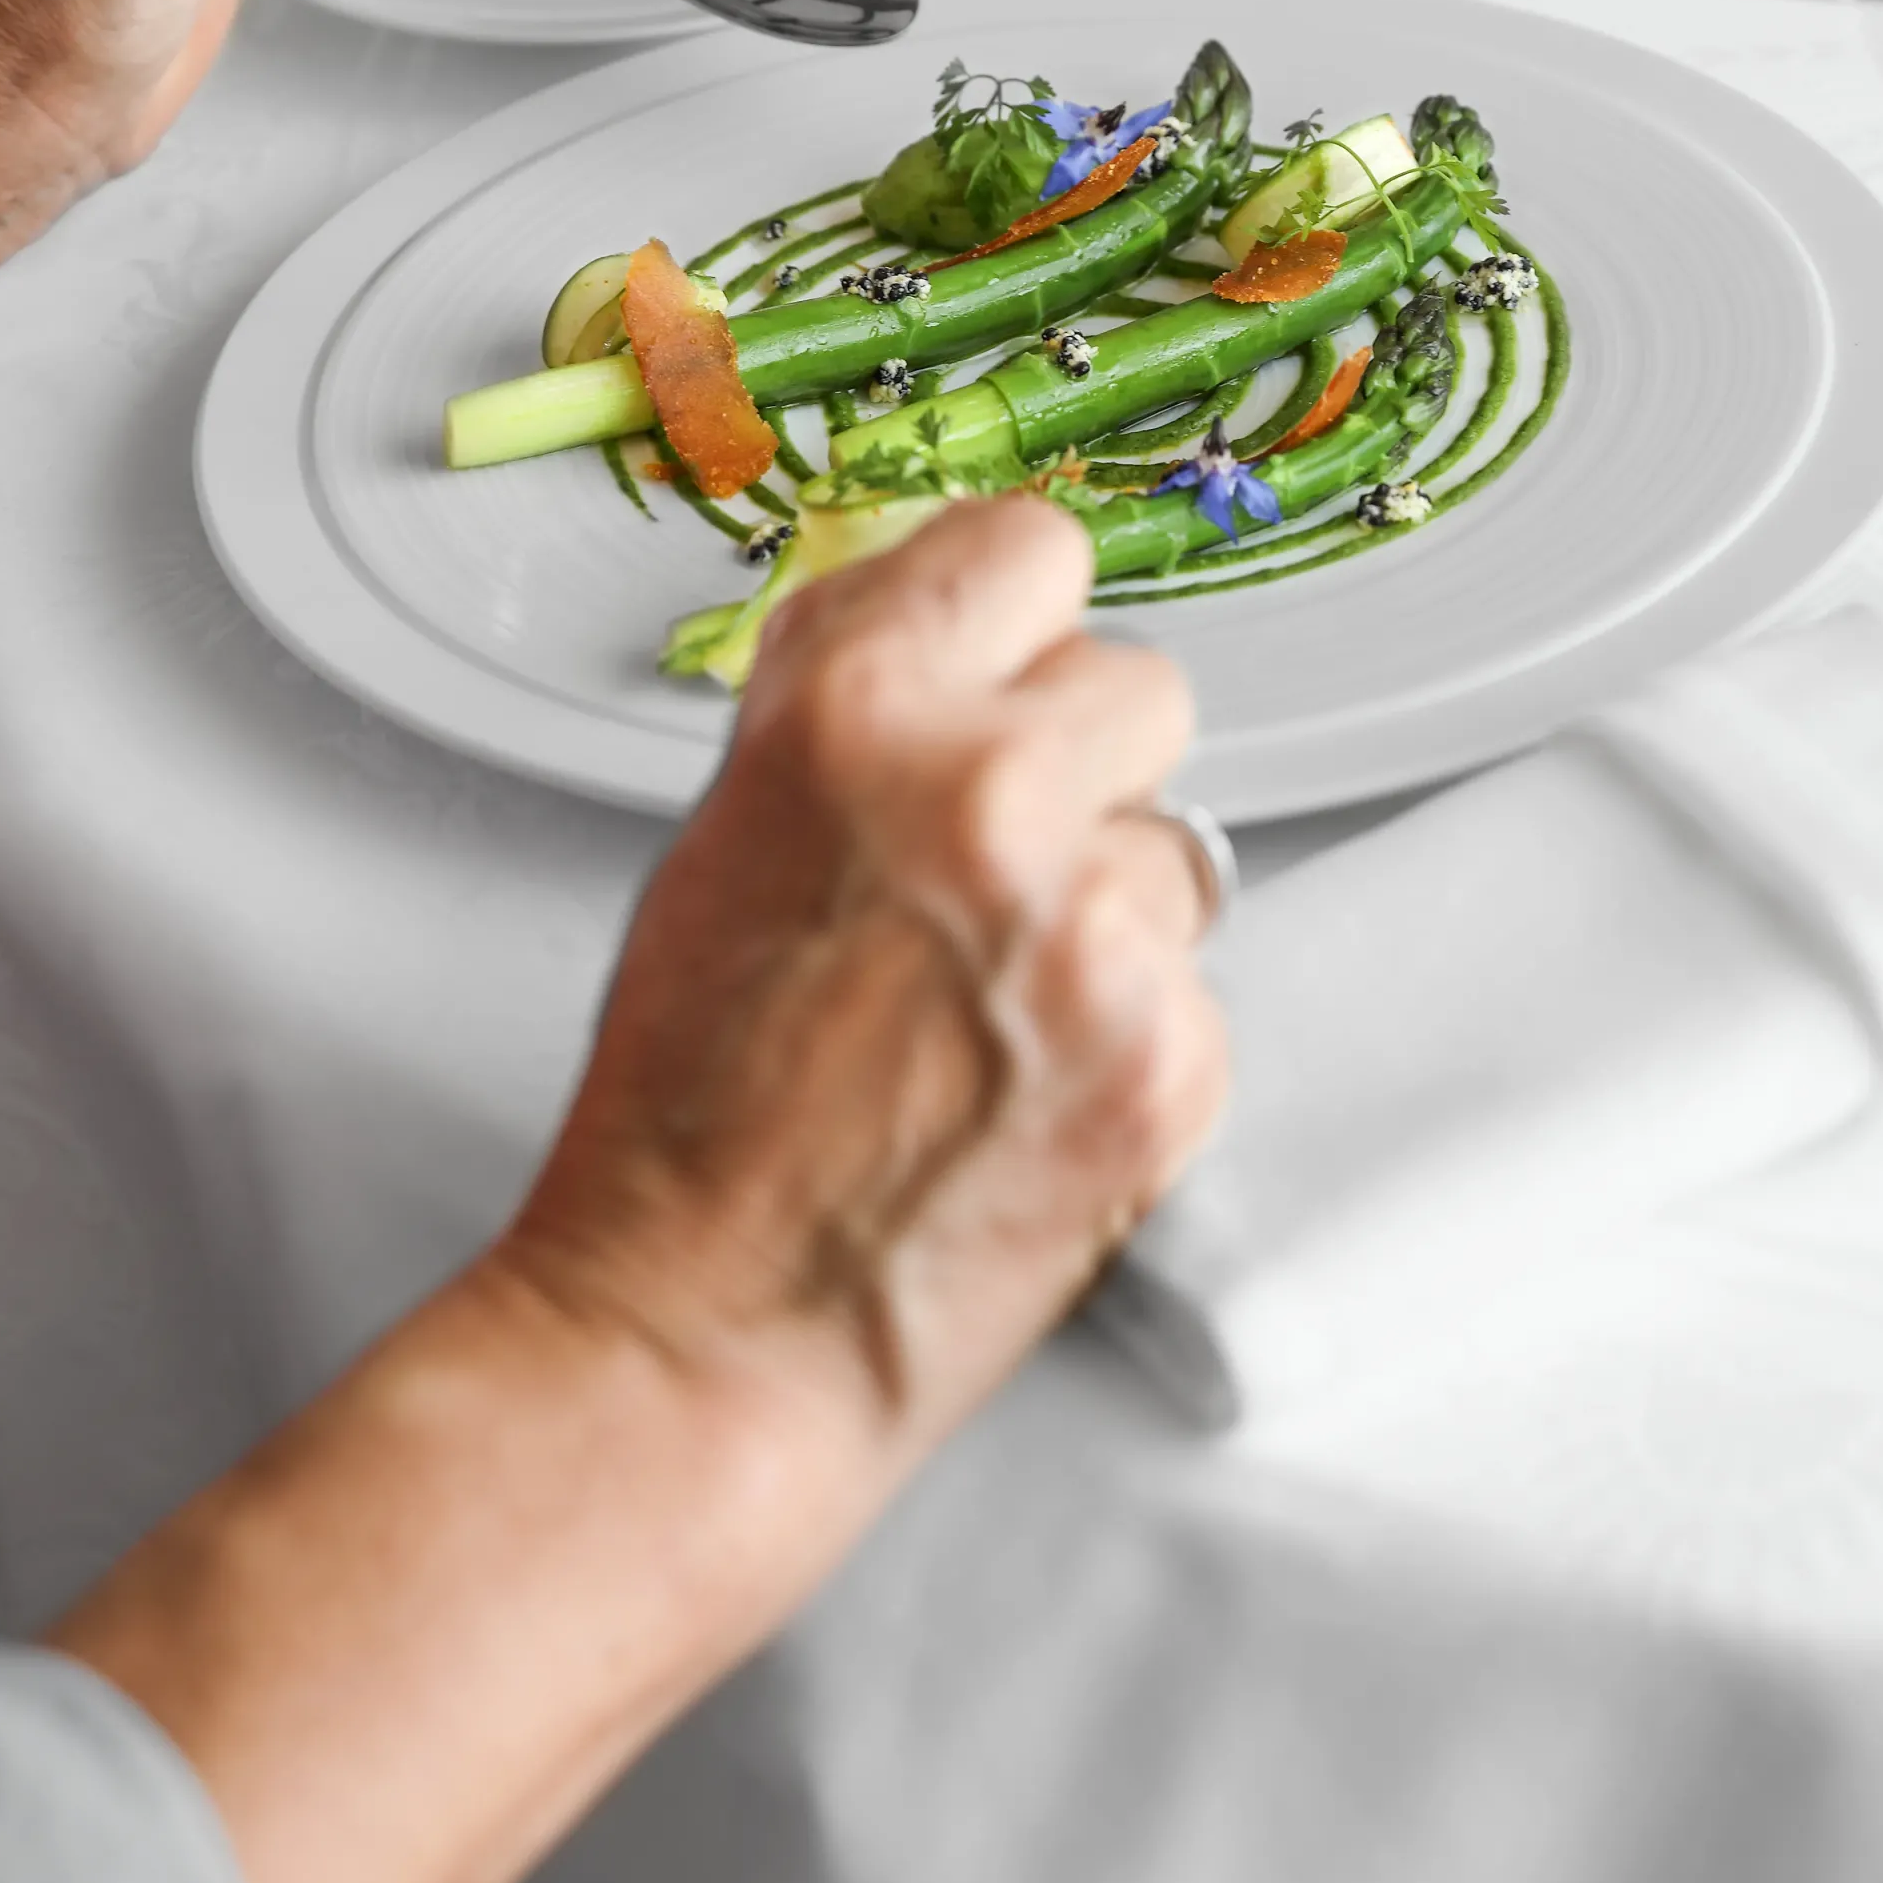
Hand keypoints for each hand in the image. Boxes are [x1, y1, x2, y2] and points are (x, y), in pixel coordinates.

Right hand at [511, 495, 1229, 1437]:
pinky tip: (1021, 1092)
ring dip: (1108, 909)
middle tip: (983, 877)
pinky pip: (1195, 985)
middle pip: (1140, 690)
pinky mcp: (1172, 1060)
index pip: (1030, 550)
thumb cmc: (687, 1103)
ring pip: (1179, 845)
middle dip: (1076, 770)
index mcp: (856, 711)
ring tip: (985, 1009)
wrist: (702, 1331)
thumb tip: (944, 604)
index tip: (999, 672)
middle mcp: (989, 797)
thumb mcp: (731, 828)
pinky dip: (1130, 1035)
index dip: (1009, 625)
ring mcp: (1098, 933)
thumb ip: (851, 698)